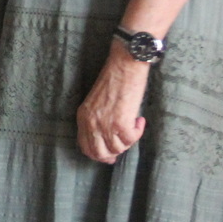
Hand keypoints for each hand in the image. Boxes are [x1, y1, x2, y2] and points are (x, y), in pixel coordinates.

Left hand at [76, 40, 150, 163]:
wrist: (124, 66)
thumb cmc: (113, 80)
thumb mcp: (96, 103)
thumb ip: (96, 120)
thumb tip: (106, 141)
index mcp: (83, 117)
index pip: (85, 147)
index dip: (98, 155)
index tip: (109, 155)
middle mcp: (91, 123)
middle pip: (100, 153)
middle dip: (113, 154)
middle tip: (124, 146)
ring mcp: (105, 124)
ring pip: (118, 148)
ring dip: (128, 140)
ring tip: (133, 125)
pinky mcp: (121, 123)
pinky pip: (131, 139)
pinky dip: (138, 132)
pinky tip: (139, 120)